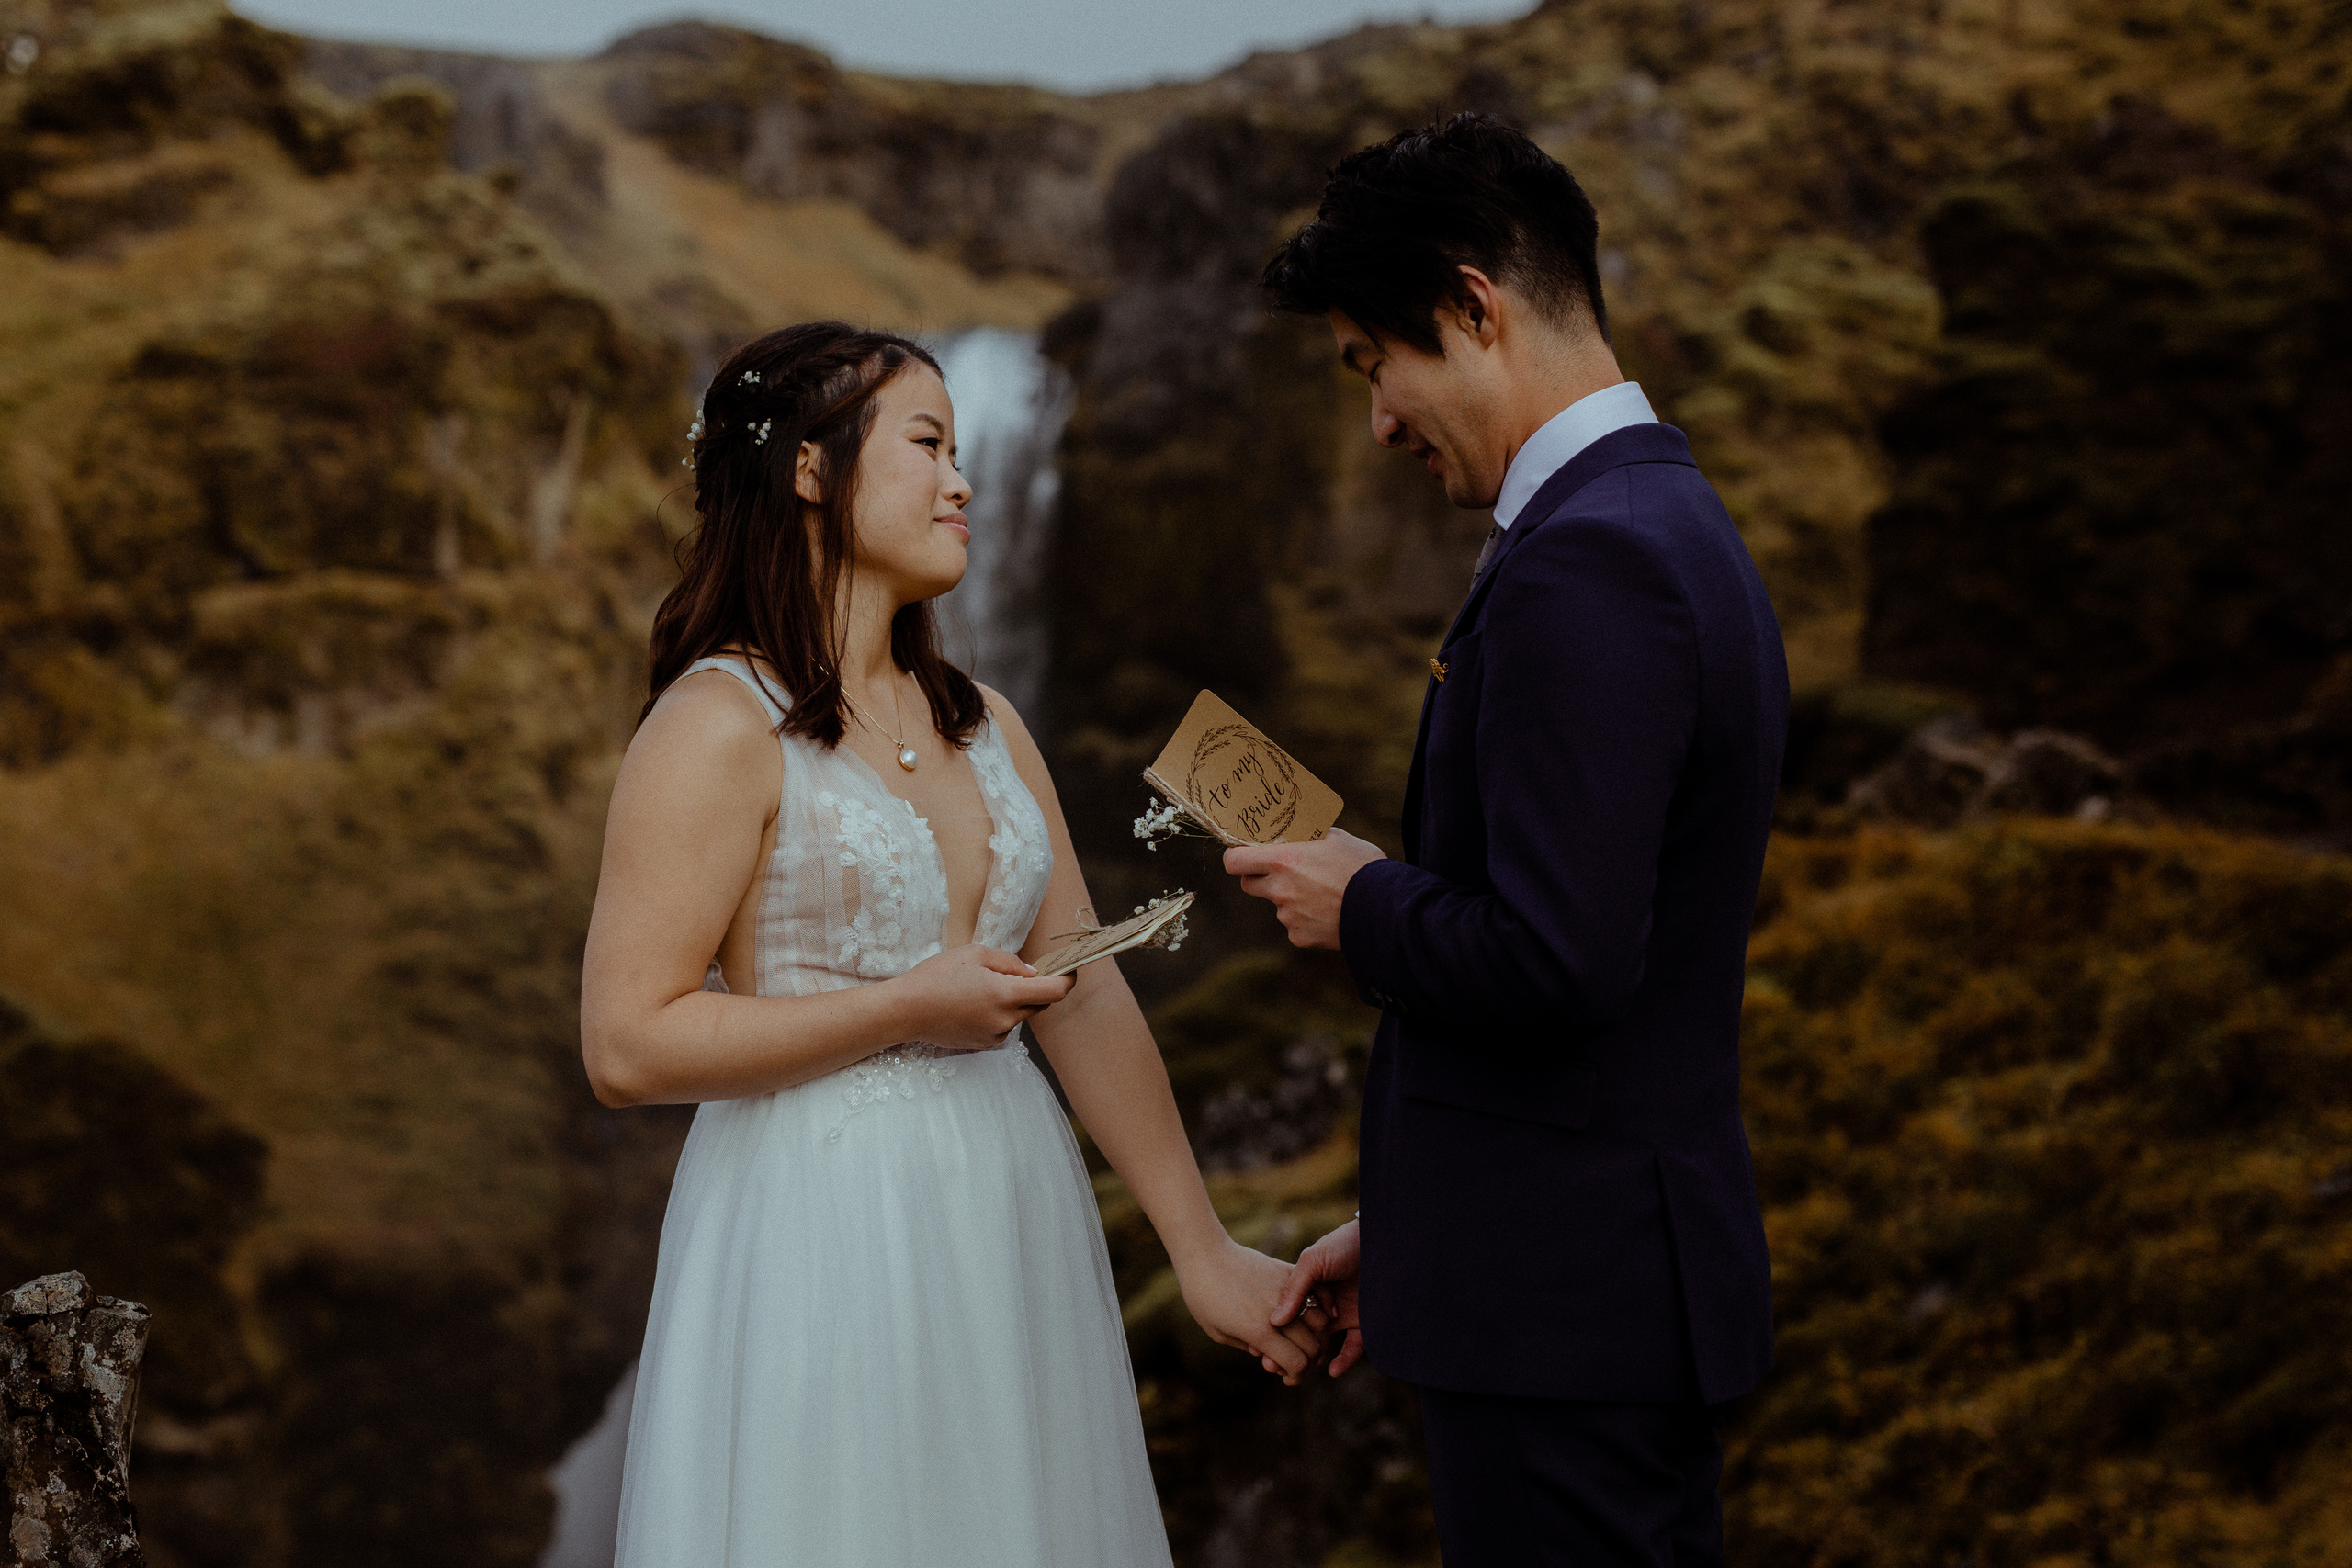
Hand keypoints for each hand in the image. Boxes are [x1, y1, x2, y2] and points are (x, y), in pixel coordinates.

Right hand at [895, 944, 1073, 1049]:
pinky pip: (1005, 1025)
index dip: (1067, 979)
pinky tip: (975, 1002)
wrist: (905, 1010)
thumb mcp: (974, 954)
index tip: (1069, 969)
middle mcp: (1005, 1020)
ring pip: (1020, 1014)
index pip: (1054, 992)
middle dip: (1038, 987)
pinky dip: (1000, 1013)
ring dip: (1015, 1000)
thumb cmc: (936, 976)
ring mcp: (995, 1036)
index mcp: (1005, 995)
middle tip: (1023, 971)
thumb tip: (1032, 973)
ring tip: (985, 985)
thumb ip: (1010, 962)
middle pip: (1040, 1003)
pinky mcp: (985, 1045)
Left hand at [1176, 1237, 1328, 1384]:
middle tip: (1297, 1362)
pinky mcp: (1287, 1272)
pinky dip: (1320, 1309)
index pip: (1296, 1363)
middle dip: (1309, 1361)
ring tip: (1304, 1341)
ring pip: (1321, 1322)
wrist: (1204, 1254)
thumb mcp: (1219, 1332)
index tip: (1287, 1377)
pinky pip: (1316, 1294)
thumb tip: (1272, 1356)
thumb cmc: (1202, 1296)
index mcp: (1258, 1330)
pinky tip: (1309, 1317)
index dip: (1296, 1376)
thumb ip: (1249, 1347)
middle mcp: (1276, 1312)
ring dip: (1317, 1337)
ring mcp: (1284, 1290)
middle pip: (1313, 1346)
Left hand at [1223, 829, 1386, 950]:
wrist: (1387, 910)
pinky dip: (1307, 921)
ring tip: (1325, 895)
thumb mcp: (1339, 839)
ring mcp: (1288, 917)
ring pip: (1278, 906)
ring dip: (1291, 900)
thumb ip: (1311, 835)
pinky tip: (1331, 913)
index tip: (1244, 854)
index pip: (1234, 862)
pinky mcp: (1300, 938)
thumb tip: (1300, 830)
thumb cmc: (1364, 868)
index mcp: (1284, 861)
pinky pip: (1295, 926)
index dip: (1235, 857)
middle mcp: (1279, 890)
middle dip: (1261, 878)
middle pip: (1249, 885)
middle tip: (1284, 872)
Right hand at [1270, 1220, 1364, 1377]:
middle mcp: (1323, 1305)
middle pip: (1301, 1335)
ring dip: (1310, 1360)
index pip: (1286, 1317)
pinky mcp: (1363, 1323)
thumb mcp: (1312, 1261)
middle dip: (1286, 1352)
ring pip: (1322, 1345)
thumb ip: (1294, 1289)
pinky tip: (1332, 1370)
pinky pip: (1353, 1346)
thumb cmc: (1343, 1245)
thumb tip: (1275, 1321)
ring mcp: (1343, 1315)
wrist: (1381, 1239)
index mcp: (1307, 1289)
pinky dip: (1343, 1360)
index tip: (1257, 1349)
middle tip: (1272, 1368)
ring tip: (1296, 1373)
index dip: (1273, 1333)